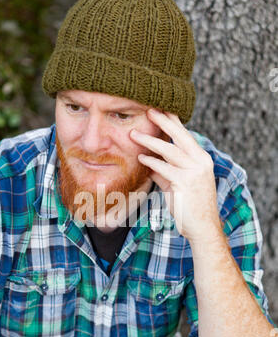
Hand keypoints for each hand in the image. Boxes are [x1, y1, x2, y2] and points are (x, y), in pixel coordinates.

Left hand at [130, 109, 222, 242]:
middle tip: (149, 110)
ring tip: (133, 134)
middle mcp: (201, 162)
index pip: (186, 135)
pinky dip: (151, 162)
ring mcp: (194, 172)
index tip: (161, 109)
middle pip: (180, 136)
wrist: (202, 227)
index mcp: (202, 159)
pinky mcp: (184, 183)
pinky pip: (164, 168)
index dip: (173, 121)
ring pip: (169, 150)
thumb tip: (149, 162)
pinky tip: (141, 158)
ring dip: (149, 141)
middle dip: (164, 121)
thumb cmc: (190, 207)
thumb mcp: (177, 185)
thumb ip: (165, 172)